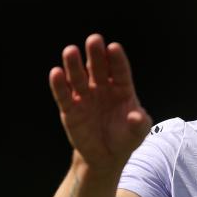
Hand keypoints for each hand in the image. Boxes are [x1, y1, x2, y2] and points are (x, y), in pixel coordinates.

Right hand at [49, 34, 151, 172]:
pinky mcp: (70, 109)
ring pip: (78, 77)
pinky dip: (59, 84)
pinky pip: (63, 95)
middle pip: (98, 68)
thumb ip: (140, 124)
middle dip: (96, 54)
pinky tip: (56, 73)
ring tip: (70, 51)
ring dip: (74, 64)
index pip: (120, 71)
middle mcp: (102, 88)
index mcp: (122, 89)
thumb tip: (135, 116)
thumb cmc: (125, 139)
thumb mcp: (138, 133)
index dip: (117, 59)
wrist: (106, 157)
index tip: (113, 47)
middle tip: (93, 39)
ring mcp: (85, 97)